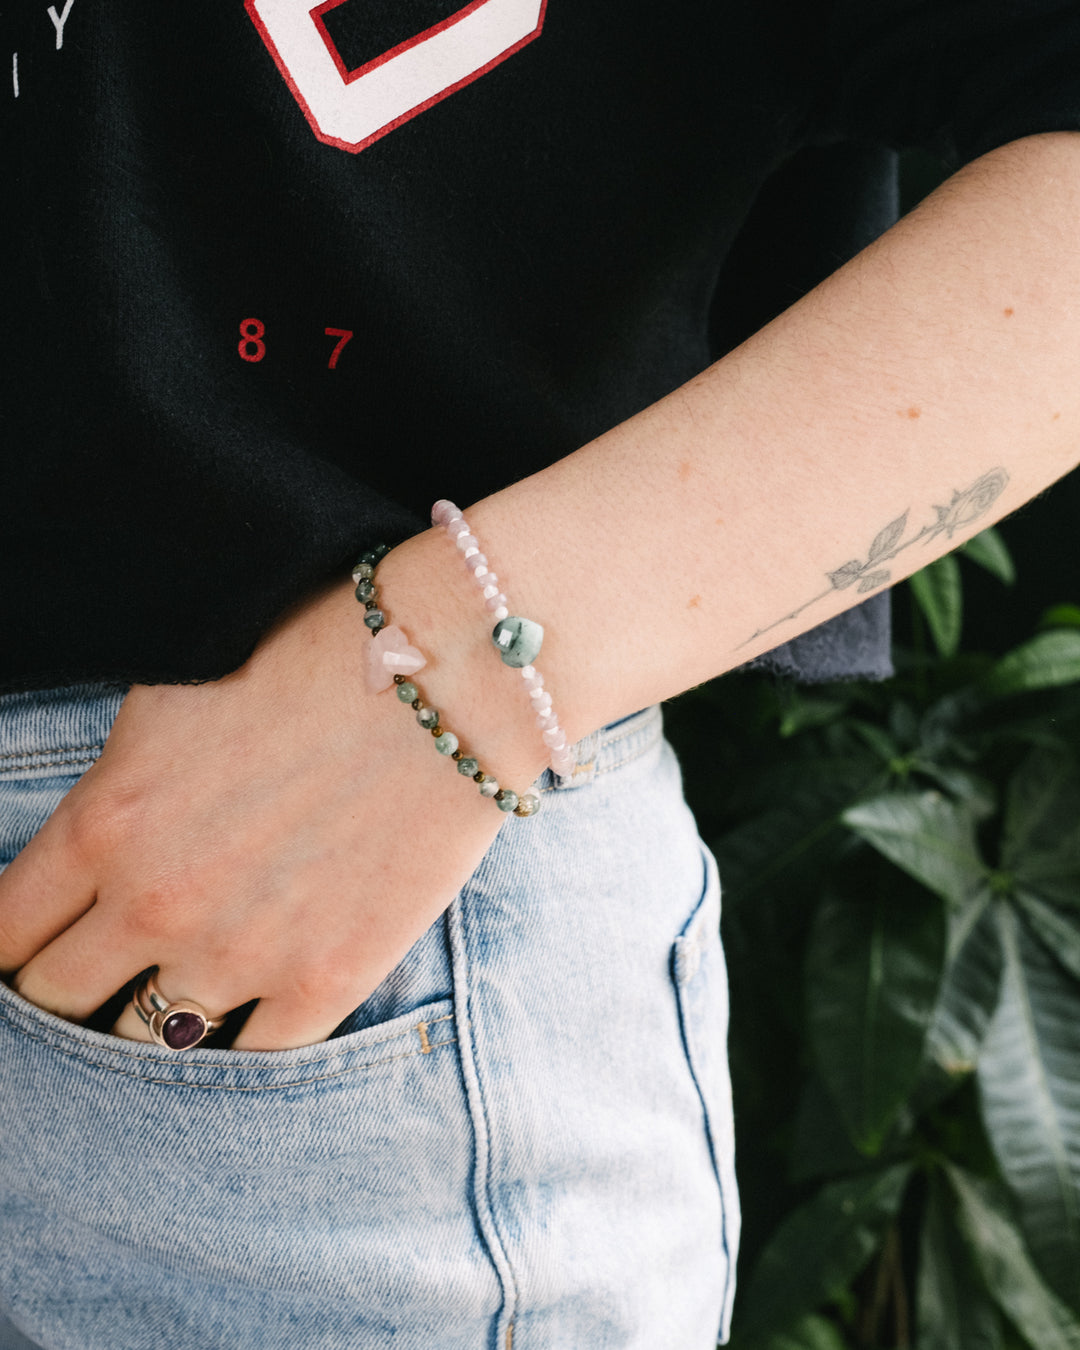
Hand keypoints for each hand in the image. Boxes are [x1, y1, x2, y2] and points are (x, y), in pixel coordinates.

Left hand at [0, 536, 546, 1049]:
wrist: (447, 676)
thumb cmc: (314, 658)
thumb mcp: (175, 701)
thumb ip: (115, 790)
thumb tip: (95, 846)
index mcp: (105, 821)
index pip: (2, 931)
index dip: (6, 946)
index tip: (31, 946)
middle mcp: (156, 901)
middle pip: (56, 1000)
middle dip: (66, 990)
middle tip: (101, 971)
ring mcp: (241, 952)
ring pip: (148, 1039)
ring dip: (156, 1016)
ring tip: (187, 983)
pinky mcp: (325, 979)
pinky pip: (252, 1058)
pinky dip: (246, 1035)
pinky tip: (259, 1001)